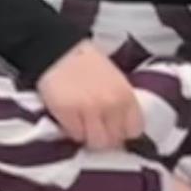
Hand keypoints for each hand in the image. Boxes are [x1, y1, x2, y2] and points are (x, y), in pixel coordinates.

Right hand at [38, 38, 147, 152]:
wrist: (56, 48)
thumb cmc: (86, 63)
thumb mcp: (114, 80)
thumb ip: (120, 103)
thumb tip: (119, 128)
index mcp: (126, 97)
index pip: (134, 131)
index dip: (122, 130)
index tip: (112, 126)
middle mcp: (111, 105)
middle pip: (114, 140)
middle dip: (104, 135)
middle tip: (93, 126)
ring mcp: (88, 109)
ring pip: (95, 142)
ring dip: (88, 136)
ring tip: (80, 124)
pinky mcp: (67, 111)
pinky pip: (74, 134)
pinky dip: (71, 129)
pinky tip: (68, 117)